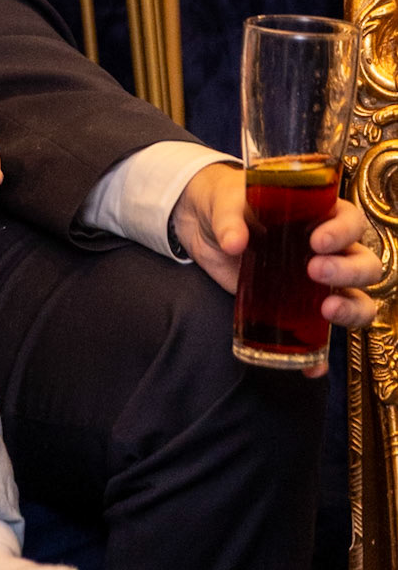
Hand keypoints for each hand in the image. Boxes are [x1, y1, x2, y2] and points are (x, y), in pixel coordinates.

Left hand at [172, 161, 382, 375]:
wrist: (204, 227)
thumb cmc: (226, 203)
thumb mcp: (225, 203)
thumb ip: (230, 221)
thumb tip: (234, 243)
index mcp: (318, 214)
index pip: (351, 222)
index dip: (342, 232)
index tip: (317, 241)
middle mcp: (328, 250)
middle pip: (365, 264)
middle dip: (348, 271)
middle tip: (315, 271)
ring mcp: (316, 284)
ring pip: (358, 300)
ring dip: (350, 309)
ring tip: (326, 312)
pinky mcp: (297, 310)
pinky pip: (321, 338)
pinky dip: (321, 355)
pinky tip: (311, 366)